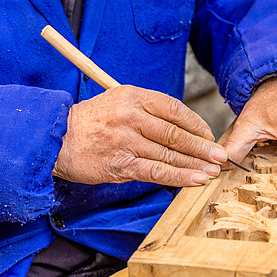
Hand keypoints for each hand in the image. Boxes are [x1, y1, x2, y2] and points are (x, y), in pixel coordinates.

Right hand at [53, 85, 227, 185]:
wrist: (56, 139)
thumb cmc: (90, 122)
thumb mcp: (117, 101)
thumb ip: (146, 110)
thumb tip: (180, 127)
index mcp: (134, 97)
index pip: (175, 109)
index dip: (197, 124)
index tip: (208, 135)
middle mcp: (132, 117)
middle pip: (176, 133)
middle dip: (202, 147)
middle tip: (220, 155)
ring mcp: (127, 141)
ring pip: (170, 154)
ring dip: (195, 164)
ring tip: (213, 170)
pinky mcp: (122, 164)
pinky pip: (157, 172)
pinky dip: (179, 177)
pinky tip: (195, 179)